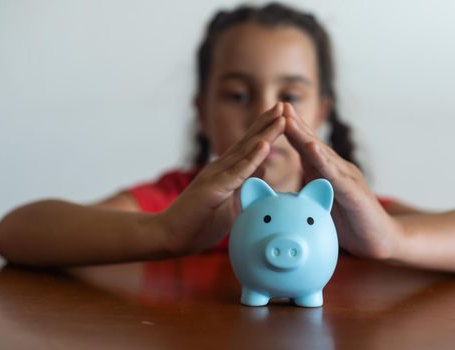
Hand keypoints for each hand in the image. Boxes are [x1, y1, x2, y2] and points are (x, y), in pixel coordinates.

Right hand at [157, 103, 285, 254]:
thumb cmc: (198, 222)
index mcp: (226, 171)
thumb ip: (245, 183)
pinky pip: (237, 172)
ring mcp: (217, 175)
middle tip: (285, 104)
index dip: (266, 131)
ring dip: (265, 133)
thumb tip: (262, 169)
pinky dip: (252, 158)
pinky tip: (265, 145)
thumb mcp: (230, 201)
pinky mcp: (214, 187)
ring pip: (246, 151)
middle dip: (268, 122)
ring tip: (280, 115)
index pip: (250, 147)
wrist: (170, 235)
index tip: (283, 115)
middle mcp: (221, 168)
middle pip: (249, 141)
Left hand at [283, 103, 402, 259]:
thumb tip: (282, 199)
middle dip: (295, 124)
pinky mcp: (353, 191)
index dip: (291, 132)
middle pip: (312, 144)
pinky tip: (312, 149)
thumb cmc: (350, 224)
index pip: (305, 149)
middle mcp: (337, 169)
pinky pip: (335, 175)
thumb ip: (305, 197)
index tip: (273, 115)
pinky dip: (323, 161)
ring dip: (304, 136)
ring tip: (289, 119)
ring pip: (321, 154)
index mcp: (326, 173)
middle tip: (280, 105)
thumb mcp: (321, 208)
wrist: (380, 241)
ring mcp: (346, 177)